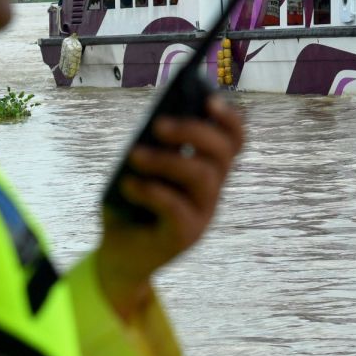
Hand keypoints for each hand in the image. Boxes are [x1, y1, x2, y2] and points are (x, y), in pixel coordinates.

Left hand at [96, 96, 243, 318]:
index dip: (229, 118)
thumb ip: (153, 148)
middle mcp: (212, 190)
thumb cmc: (132, 205)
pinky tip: (128, 184)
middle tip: (158, 123)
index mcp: (208, 169)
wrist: (121, 256)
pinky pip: (176, 207)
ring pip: (202, 176)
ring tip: (133, 154)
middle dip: (194, 131)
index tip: (209, 99)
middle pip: (222, 153)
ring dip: (166, 160)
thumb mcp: (141, 170)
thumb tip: (154, 126)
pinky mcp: (186, 236)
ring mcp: (203, 214)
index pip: (234, 140)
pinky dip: (150, 190)